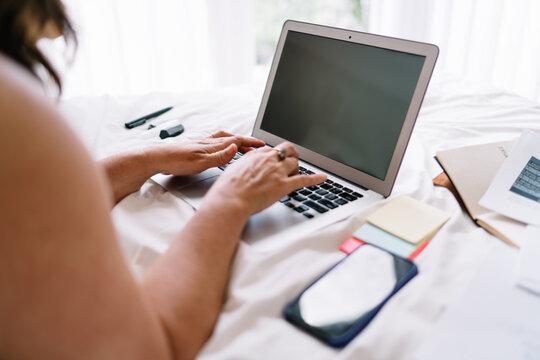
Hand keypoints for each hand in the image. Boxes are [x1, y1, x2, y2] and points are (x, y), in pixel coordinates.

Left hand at [147, 131, 264, 175]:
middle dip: (246, 141)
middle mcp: (207, 142)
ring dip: (234, 141)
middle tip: (256, 147)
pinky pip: (214, 143)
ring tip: (242, 145)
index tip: (262, 144)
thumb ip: (219, 156)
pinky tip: (220, 148)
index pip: (236, 140)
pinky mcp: (194, 148)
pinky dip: (222, 143)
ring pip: (223, 139)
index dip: (250, 142)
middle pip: (231, 138)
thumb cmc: (176, 161)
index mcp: (211, 145)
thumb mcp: (200, 163)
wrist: (157, 158)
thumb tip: (236, 148)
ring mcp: (201, 144)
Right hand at [203, 142, 326, 217]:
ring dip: (297, 169)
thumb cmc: (228, 188)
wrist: (231, 198)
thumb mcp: (234, 169)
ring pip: (295, 163)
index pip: (273, 149)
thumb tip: (247, 167)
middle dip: (292, 155)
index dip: (277, 155)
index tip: (279, 160)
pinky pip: (304, 179)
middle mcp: (269, 159)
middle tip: (293, 163)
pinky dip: (315, 178)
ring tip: (294, 177)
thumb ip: (245, 165)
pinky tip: (322, 178)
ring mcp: (278, 171)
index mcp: (257, 155)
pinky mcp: (284, 185)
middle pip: (288, 150)